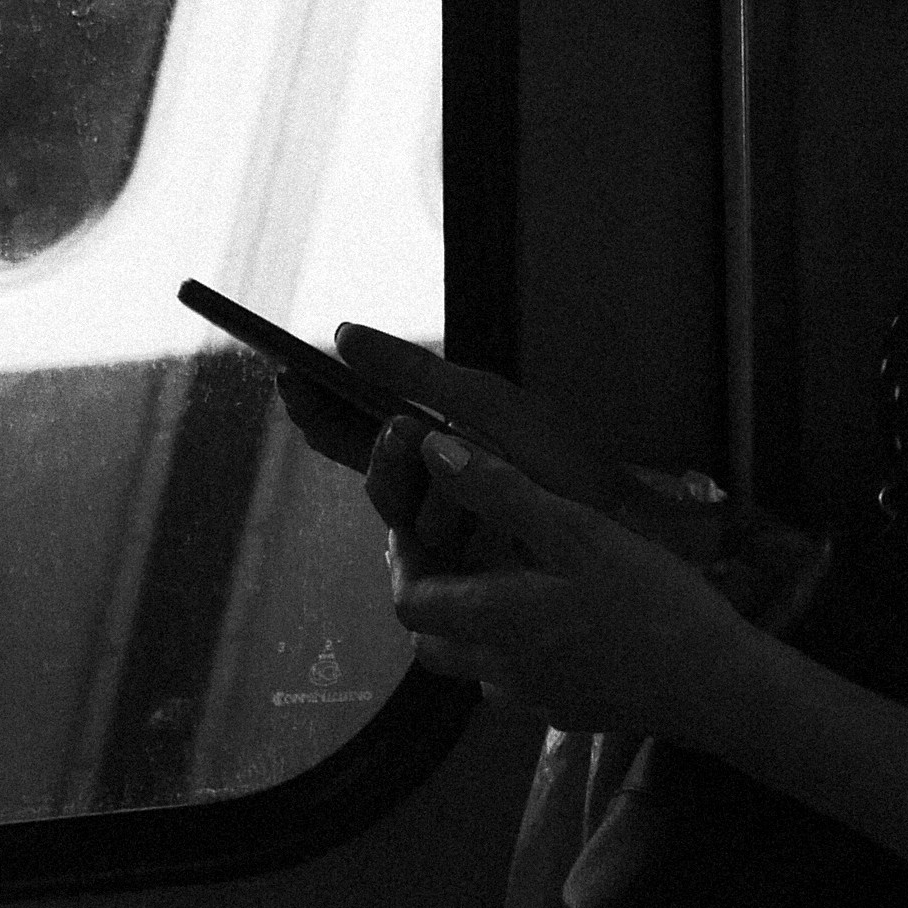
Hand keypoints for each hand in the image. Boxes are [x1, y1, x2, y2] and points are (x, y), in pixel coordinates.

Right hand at [261, 327, 628, 550]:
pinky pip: (427, 548)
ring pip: (398, 511)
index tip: (287, 376)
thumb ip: (412, 371)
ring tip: (473, 476)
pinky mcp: (459, 573)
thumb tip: (342, 335)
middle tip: (406, 432)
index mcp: (430, 441)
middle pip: (373, 474)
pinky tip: (481, 517)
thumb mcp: (484, 401)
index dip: (320, 408)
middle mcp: (429, 488)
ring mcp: (445, 533)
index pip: (355, 429)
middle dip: (386, 454)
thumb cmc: (558, 460)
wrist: (620, 522)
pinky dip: (453, 520)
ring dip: (434, 488)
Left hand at [381, 434, 762, 745]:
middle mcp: (499, 671)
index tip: (416, 524)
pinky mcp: (568, 714)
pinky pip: (517, 683)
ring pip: (473, 665)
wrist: (716, 687)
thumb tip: (436, 451)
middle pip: (431, 642)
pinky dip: (515, 648)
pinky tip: (557, 619)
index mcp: (494, 621)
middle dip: (430, 595)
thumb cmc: (649, 601)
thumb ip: (501, 492)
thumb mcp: (578, 530)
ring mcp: (534, 702)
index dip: (402, 560)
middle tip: (454, 549)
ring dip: (472, 624)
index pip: (409, 600)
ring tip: (506, 576)